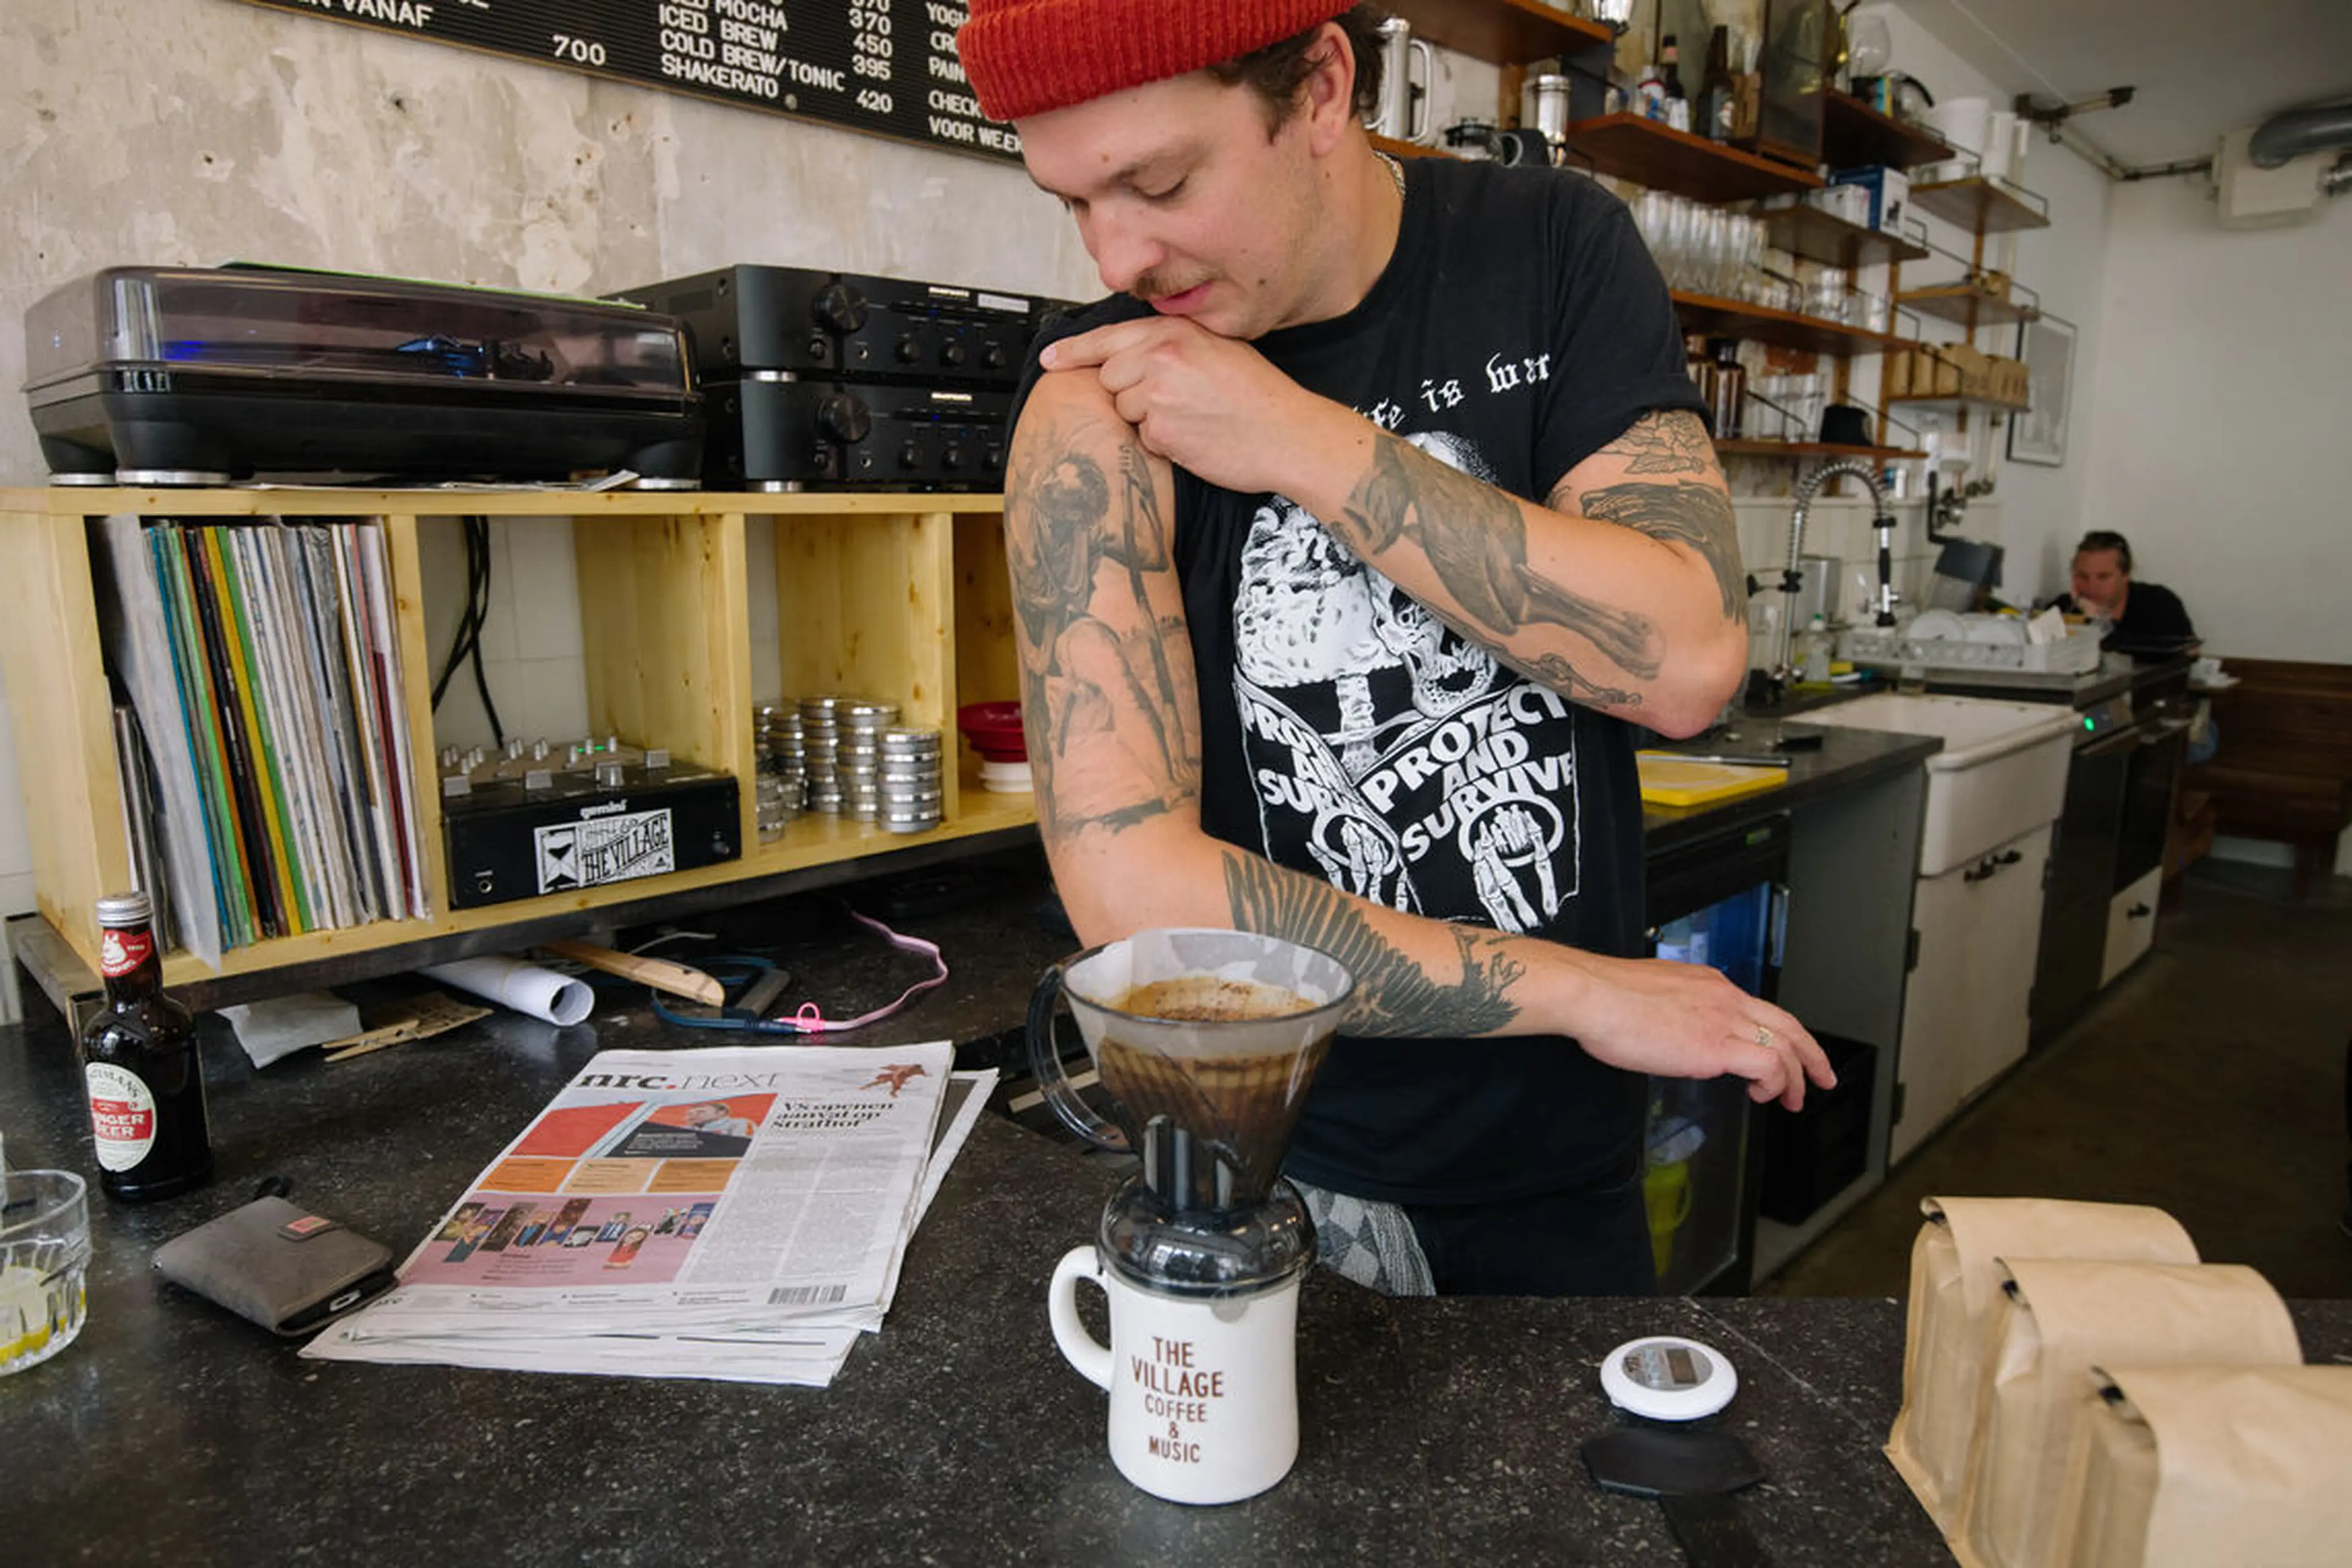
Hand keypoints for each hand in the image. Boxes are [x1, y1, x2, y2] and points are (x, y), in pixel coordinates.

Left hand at [1039, 317, 1352, 494]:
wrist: (1289, 435)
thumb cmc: (1259, 396)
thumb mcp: (1217, 349)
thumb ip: (1172, 345)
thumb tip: (1127, 355)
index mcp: (1174, 332)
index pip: (1108, 339)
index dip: (1073, 352)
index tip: (1049, 361)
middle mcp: (1160, 357)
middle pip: (1110, 379)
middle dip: (1131, 393)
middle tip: (1176, 400)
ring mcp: (1157, 394)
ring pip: (1124, 411)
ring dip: (1148, 420)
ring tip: (1192, 418)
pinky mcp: (1161, 431)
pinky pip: (1143, 439)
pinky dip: (1163, 444)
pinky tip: (1195, 438)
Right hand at [1566, 954, 1834, 1111]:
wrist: (1594, 995)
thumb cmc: (1606, 998)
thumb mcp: (1651, 994)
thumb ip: (1673, 1010)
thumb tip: (1671, 1028)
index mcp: (1709, 984)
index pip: (1759, 1008)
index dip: (1782, 1032)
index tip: (1787, 1051)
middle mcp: (1724, 998)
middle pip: (1788, 1024)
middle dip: (1811, 1055)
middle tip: (1822, 1077)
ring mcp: (1723, 1020)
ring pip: (1784, 1047)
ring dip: (1796, 1078)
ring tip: (1794, 1101)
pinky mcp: (1716, 1047)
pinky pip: (1767, 1066)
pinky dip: (1774, 1083)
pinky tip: (1761, 1095)